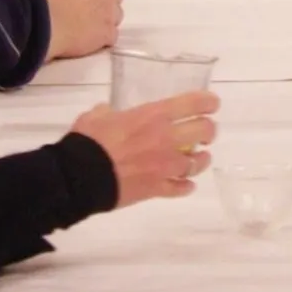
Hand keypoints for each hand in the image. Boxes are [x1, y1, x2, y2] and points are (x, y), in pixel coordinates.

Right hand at [45, 0, 123, 60]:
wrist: (49, 19)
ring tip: (87, 29)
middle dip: (104, 6)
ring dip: (105, 23)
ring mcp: (112, 13)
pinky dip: (103, 40)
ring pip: (116, 18)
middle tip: (87, 14)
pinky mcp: (109, 33)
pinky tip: (89, 41)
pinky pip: (112, 37)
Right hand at [70, 91, 218, 205]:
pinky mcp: (158, 189)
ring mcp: (165, 166)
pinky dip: (186, 186)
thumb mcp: (98, 115)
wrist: (80, 176)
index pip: (195, 103)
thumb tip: (108, 113)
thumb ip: (109, 112)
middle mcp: (167, 138)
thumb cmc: (89, 141)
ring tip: (196, 159)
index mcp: (155, 115)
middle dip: (208, 131)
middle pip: (206, 131)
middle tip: (202, 133)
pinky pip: (181, 188)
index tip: (211, 105)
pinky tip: (185, 184)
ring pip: (198, 162)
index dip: (209, 102)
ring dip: (200, 160)